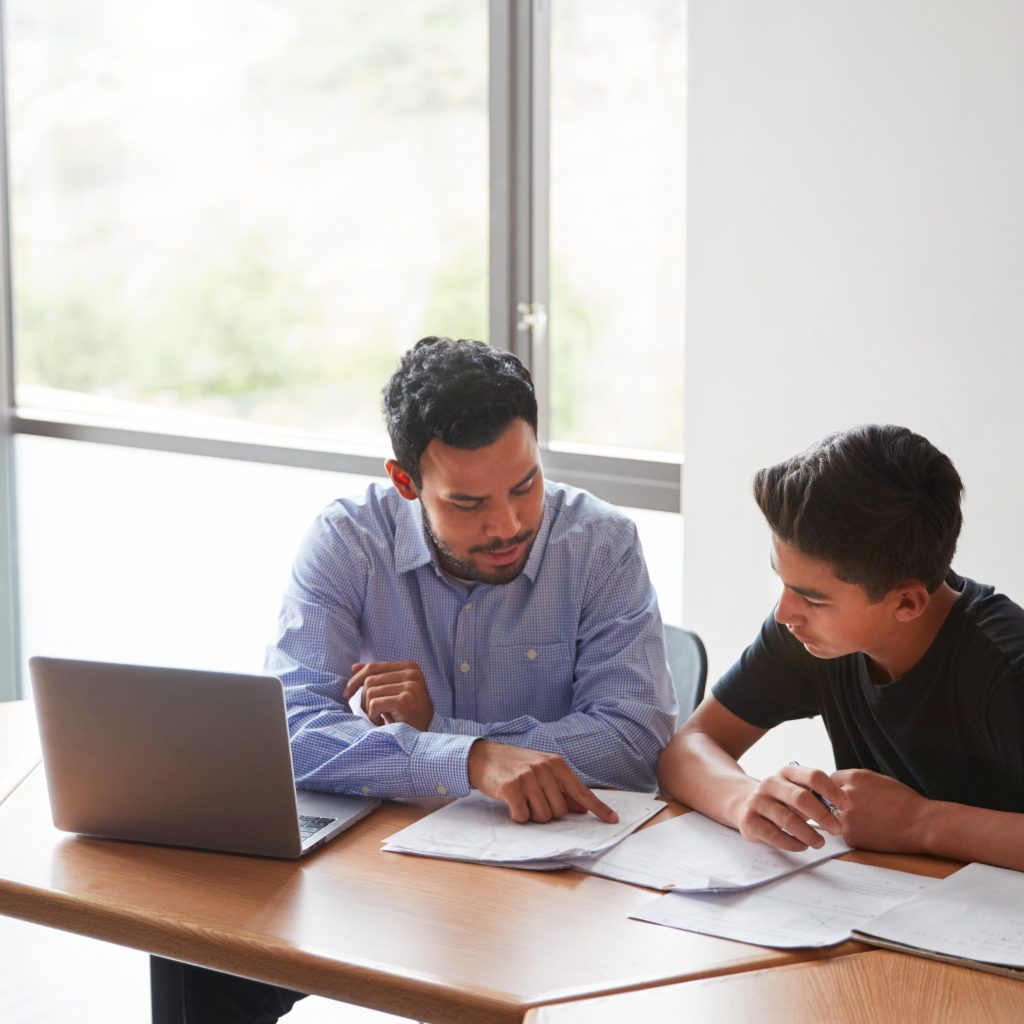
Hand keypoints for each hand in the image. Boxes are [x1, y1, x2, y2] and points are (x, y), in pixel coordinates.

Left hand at [342, 661, 433, 730]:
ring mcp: (410, 686)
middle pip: (370, 679)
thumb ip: (377, 677)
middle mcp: (411, 673)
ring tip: (381, 717)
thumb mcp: (393, 691)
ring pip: (370, 692)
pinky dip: (374, 716)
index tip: (347, 694)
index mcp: (409, 667)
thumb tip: (354, 667)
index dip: (356, 679)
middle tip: (371, 712)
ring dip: (369, 709)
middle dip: (363, 699)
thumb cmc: (406, 714)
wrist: (424, 736)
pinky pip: (374, 704)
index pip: (373, 667)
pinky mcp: (405, 701)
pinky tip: (384, 721)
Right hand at [466, 741, 618, 824]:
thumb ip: (562, 789)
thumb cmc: (516, 765)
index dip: (598, 807)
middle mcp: (545, 769)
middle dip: (547, 812)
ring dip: (531, 814)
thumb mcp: (542, 771)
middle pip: (560, 811)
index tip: (612, 820)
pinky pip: (522, 816)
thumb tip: (582, 808)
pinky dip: (517, 815)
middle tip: (532, 799)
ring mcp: (528, 777)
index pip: (581, 791)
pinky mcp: (512, 787)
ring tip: (521, 798)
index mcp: (556, 764)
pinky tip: (510, 802)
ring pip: (542, 816)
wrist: (484, 756)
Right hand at [733, 762, 846, 851]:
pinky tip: (802, 846)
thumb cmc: (780, 799)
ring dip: (809, 834)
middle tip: (837, 829)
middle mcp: (770, 783)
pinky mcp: (750, 820)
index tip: (845, 806)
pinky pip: (774, 835)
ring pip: (788, 819)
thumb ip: (815, 795)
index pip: (813, 776)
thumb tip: (842, 807)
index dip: (832, 791)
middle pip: (801, 798)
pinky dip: (792, 843)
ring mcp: (758, 801)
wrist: (743, 802)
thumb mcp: (795, 789)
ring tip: (820, 843)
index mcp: (787, 772)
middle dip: (822, 816)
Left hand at [830, 768, 928, 852]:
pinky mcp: (850, 835)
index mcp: (853, 777)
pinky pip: (844, 832)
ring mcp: (846, 816)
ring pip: (833, 816)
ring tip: (865, 821)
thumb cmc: (904, 801)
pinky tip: (871, 832)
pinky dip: (854, 833)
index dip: (836, 787)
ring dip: (842, 818)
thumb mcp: (878, 780)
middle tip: (850, 809)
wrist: (920, 824)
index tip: (839, 794)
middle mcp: (845, 794)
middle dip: (834, 802)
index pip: (830, 779)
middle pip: (827, 797)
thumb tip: (841, 784)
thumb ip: (856, 781)